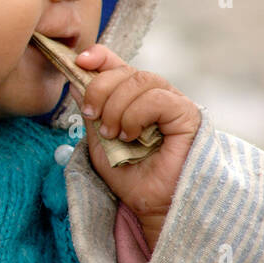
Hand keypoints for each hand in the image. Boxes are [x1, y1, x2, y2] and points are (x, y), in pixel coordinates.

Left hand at [75, 44, 201, 249]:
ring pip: (141, 80)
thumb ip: (90, 111)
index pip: (118, 65)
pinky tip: (131, 136)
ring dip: (117, 106)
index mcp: (134, 99)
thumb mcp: (99, 140)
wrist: (150, 205)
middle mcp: (156, 97)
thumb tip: (75, 82)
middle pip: (126, 70)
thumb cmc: (128, 175)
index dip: (99, 57)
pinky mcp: (189, 116)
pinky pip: (159, 99)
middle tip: (91, 116)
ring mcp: (174, 104)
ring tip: (112, 134)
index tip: (79, 61)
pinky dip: (136, 114)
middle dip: (100, 88)